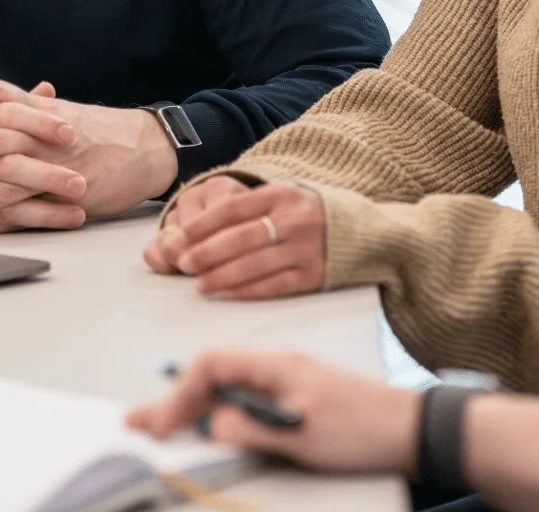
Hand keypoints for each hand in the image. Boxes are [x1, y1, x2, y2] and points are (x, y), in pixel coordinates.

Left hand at [0, 78, 178, 233]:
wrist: (150, 151)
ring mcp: (58, 165)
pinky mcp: (69, 196)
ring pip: (4, 179)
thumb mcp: (70, 116)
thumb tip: (8, 109)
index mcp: (43, 109)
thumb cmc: (111, 135)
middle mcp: (47, 133)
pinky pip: (25, 209)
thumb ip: (36, 115)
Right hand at [126, 350, 420, 473]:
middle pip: (211, 374)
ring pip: (224, 386)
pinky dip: (217, 410)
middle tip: (140, 423)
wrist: (409, 428)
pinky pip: (242, 396)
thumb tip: (211, 426)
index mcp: (274, 363)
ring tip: (161, 424)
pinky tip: (207, 423)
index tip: (162, 425)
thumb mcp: (302, 434)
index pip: (210, 365)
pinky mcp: (291, 396)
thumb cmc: (361, 426)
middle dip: (174, 399)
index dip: (179, 394)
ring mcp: (282, 379)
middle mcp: (273, 365)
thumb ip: (251, 428)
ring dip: (192, 405)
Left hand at [148, 180, 325, 299]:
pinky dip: (246, 291)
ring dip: (221, 277)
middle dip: (207, 253)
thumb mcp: (281, 199)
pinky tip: (226, 295)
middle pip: (241, 238)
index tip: (180, 238)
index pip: (233, 208)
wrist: (358, 232)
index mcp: (282, 195)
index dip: (203, 225)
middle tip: (184, 264)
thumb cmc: (305, 215)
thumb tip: (194, 232)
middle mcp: (295, 220)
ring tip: (199, 285)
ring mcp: (306, 249)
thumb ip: (247, 209)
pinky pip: (273, 286)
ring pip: (254, 265)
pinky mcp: (314, 276)